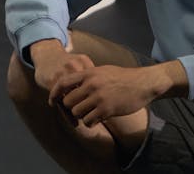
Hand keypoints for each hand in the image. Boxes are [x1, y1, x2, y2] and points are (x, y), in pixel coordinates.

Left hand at [48, 64, 165, 127]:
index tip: (52, 101)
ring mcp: (98, 98)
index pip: (64, 83)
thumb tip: (72, 83)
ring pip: (77, 113)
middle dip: (71, 108)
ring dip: (81, 116)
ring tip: (90, 113)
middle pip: (68, 102)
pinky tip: (98, 118)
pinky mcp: (106, 110)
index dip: (54, 93)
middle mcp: (92, 85)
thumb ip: (88, 76)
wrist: (141, 84)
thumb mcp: (103, 71)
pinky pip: (88, 121)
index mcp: (90, 73)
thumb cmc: (122, 77)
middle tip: (78, 110)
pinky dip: (90, 122)